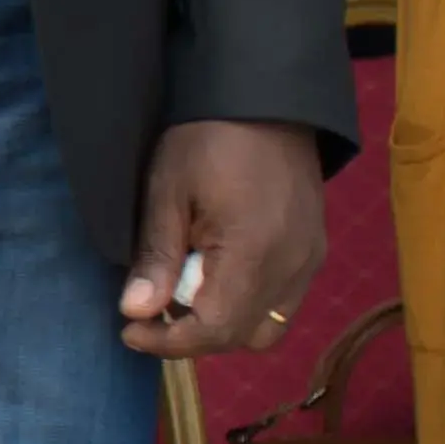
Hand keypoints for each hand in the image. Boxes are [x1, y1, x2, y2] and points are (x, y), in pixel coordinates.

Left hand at [121, 116, 326, 361]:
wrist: (265, 100)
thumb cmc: (207, 139)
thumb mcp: (166, 192)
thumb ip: (156, 256)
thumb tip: (136, 311)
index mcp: (255, 252)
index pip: (217, 328)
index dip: (170, 342)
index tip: (129, 331)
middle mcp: (294, 266)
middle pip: (244, 336)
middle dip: (193, 336)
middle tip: (149, 314)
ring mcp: (310, 260)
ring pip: (268, 326)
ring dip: (221, 323)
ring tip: (180, 294)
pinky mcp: (315, 251)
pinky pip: (283, 302)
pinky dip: (246, 305)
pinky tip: (213, 277)